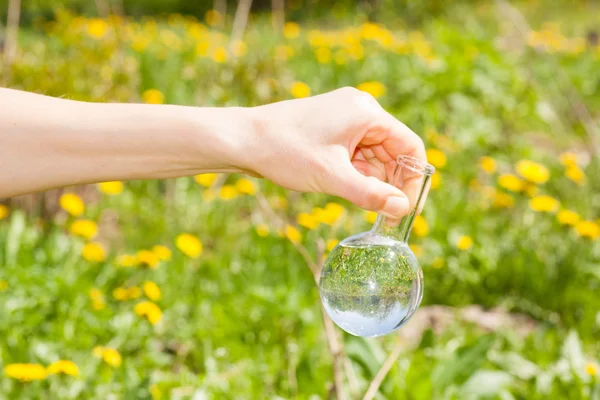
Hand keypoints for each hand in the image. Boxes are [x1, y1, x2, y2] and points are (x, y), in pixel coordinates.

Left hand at [245, 87, 426, 218]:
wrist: (242, 139)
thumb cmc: (285, 152)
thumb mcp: (331, 177)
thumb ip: (370, 194)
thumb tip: (403, 209)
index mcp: (366, 112)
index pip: (410, 145)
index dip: (414, 179)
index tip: (407, 207)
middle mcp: (360, 110)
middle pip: (394, 150)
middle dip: (391, 181)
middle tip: (385, 213)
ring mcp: (344, 117)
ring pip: (374, 154)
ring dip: (371, 179)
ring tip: (356, 199)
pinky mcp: (331, 128)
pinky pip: (356, 152)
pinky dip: (356, 172)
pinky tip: (342, 186)